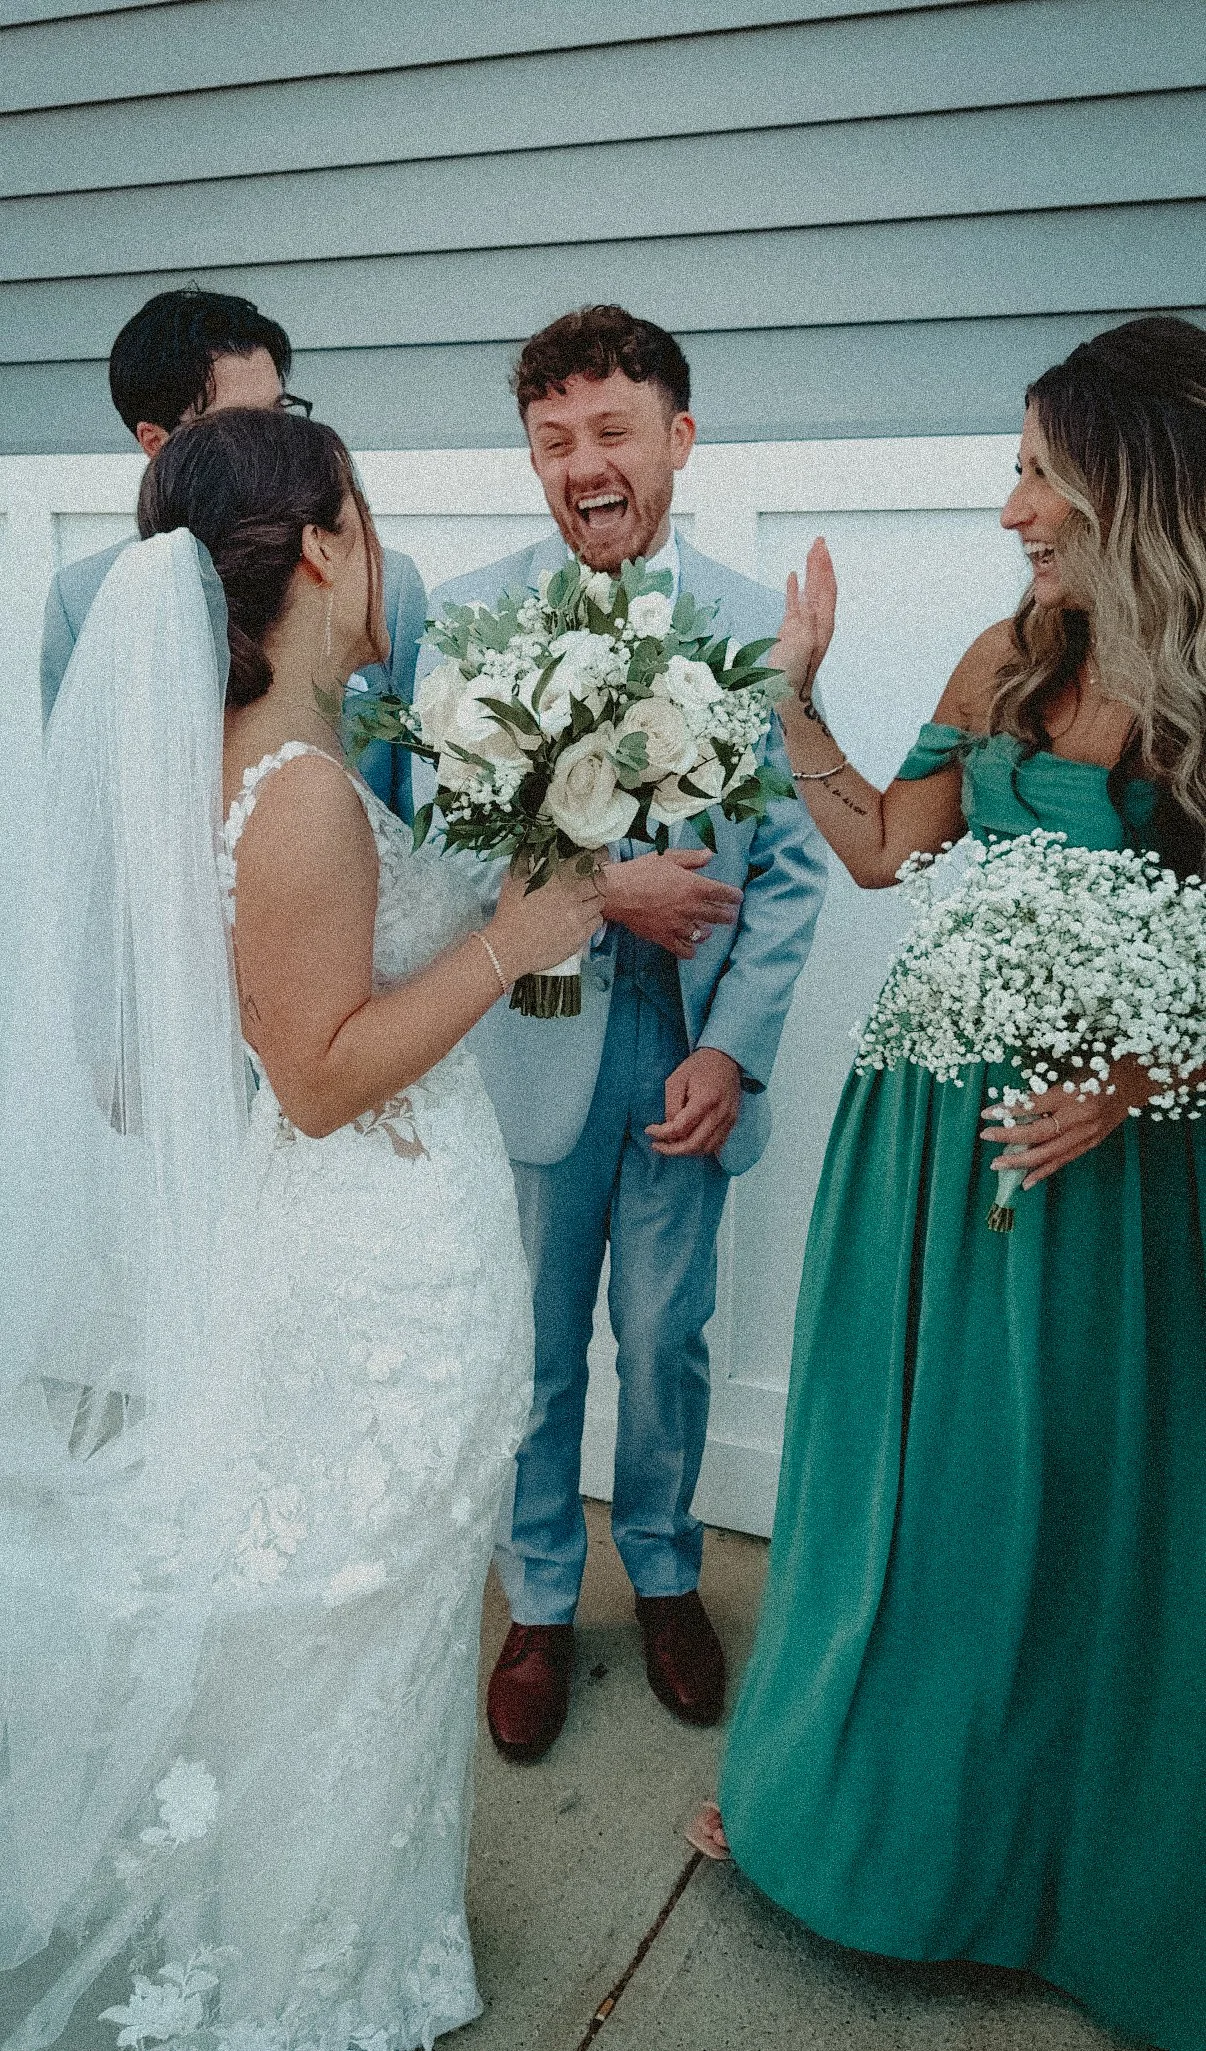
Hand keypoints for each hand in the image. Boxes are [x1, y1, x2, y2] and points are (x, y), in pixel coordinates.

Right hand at [490, 863, 605, 980]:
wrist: (508, 948)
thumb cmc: (509, 913)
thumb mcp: (513, 880)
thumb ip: (525, 861)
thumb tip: (532, 848)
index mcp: (558, 878)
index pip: (588, 860)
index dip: (598, 855)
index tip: (599, 854)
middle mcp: (573, 895)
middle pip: (600, 881)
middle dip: (598, 878)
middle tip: (592, 879)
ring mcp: (579, 917)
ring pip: (600, 901)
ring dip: (594, 898)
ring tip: (584, 900)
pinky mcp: (580, 936)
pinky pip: (598, 921)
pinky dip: (593, 917)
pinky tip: (582, 917)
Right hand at [601, 850, 741, 959]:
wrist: (617, 892)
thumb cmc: (641, 872)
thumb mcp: (668, 857)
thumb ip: (692, 858)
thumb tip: (710, 854)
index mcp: (694, 887)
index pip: (725, 894)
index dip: (735, 896)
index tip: (737, 897)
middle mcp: (691, 908)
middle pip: (720, 916)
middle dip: (728, 915)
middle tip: (729, 915)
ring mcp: (679, 925)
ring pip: (703, 934)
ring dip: (708, 931)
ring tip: (706, 929)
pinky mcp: (665, 938)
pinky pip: (685, 950)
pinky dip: (690, 950)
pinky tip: (690, 946)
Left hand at [647, 1048, 742, 1157]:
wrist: (725, 1058)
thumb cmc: (698, 1066)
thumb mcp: (676, 1080)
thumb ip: (671, 1106)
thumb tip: (669, 1129)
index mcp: (705, 1100)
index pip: (681, 1128)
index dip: (662, 1134)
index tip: (649, 1130)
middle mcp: (720, 1114)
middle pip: (694, 1145)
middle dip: (672, 1150)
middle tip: (657, 1145)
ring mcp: (729, 1120)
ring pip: (706, 1149)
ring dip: (685, 1152)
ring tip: (670, 1145)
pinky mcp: (732, 1123)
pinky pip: (716, 1145)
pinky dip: (699, 1148)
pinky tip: (686, 1142)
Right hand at [770, 538, 836, 700]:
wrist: (784, 692)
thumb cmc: (793, 672)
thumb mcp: (801, 645)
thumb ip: (804, 620)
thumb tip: (804, 597)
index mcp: (822, 623)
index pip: (826, 587)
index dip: (824, 566)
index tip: (821, 547)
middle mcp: (817, 621)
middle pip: (822, 585)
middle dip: (820, 562)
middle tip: (818, 541)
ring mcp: (804, 624)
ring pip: (810, 591)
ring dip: (811, 571)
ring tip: (810, 552)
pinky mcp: (790, 630)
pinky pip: (794, 602)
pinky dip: (794, 587)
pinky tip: (792, 577)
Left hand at [979, 1057, 1152, 1187]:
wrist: (1135, 1082)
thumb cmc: (1099, 1071)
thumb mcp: (1070, 1074)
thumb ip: (1046, 1093)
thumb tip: (1015, 1108)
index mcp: (1071, 1095)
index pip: (1032, 1106)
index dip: (1008, 1110)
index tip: (987, 1113)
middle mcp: (1079, 1118)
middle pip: (1037, 1134)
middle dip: (1008, 1137)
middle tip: (986, 1136)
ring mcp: (1086, 1135)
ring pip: (1048, 1154)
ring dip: (1020, 1161)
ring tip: (997, 1164)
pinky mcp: (1090, 1144)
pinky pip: (1063, 1161)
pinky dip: (1043, 1172)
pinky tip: (1026, 1181)